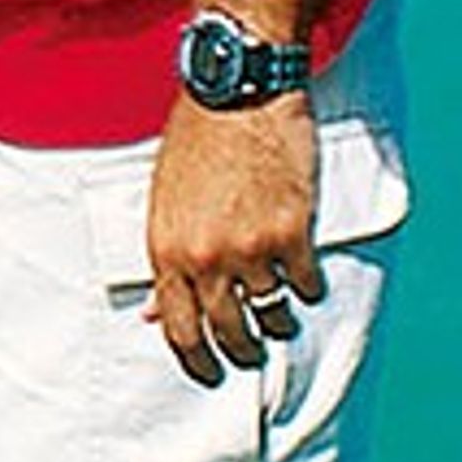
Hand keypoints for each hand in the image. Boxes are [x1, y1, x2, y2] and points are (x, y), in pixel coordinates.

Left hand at [146, 93, 323, 383]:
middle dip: (240, 348)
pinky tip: (305, 274)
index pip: (177, 328)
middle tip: (249, 350)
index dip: (195, 359)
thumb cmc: (195, 138)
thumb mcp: (164, 198)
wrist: (237, 92)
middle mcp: (206, 257)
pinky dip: (308, 285)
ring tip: (278, 313)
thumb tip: (152, 312)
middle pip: (228, 332)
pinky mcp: (292, 234)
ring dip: (277, 319)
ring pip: (271, 314)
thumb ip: (166, 256)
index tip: (208, 369)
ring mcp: (251, 249)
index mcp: (166, 247)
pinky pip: (306, 285)